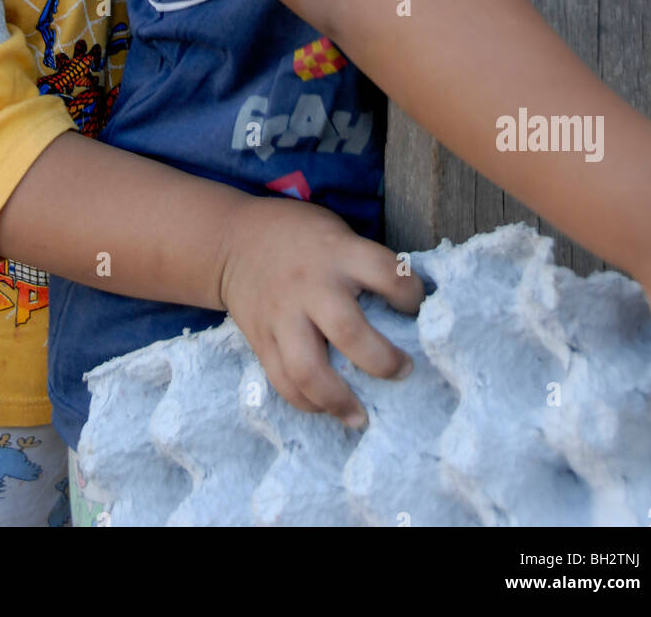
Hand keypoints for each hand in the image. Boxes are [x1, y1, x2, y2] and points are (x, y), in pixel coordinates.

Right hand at [218, 194, 424, 428]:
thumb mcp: (336, 234)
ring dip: (339, 401)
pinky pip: (283, 382)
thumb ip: (364, 265)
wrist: (233, 240)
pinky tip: (327, 409)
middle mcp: (310, 286)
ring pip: (309, 370)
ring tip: (361, 416)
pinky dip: (307, 403)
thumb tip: (406, 307)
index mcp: (338, 253)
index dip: (412, 295)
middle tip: (403, 370)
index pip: (388, 275)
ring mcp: (282, 316)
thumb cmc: (300, 236)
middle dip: (383, 361)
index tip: (417, 308)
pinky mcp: (260, 339)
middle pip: (350, 332)